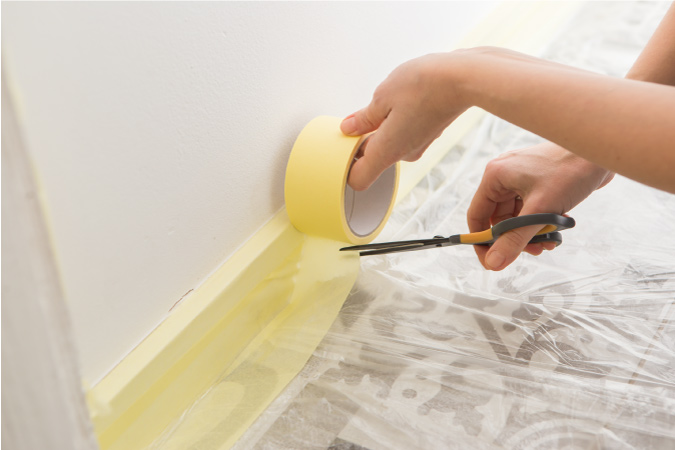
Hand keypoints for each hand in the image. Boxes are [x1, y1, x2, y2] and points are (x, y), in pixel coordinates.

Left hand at [341, 52, 470, 189]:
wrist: (466, 78)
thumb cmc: (426, 85)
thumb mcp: (382, 97)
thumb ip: (363, 117)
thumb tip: (349, 128)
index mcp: (387, 151)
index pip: (358, 180)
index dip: (345, 168)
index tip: (340, 150)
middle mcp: (404, 154)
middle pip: (372, 159)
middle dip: (362, 140)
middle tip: (359, 116)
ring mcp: (418, 145)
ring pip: (389, 143)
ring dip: (380, 127)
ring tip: (384, 102)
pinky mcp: (428, 133)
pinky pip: (403, 133)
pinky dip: (397, 121)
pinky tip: (401, 100)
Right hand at [467, 142, 613, 270]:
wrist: (600, 153)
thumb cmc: (571, 171)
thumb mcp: (540, 211)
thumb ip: (515, 239)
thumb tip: (494, 263)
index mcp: (496, 176)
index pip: (477, 216)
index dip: (482, 241)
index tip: (492, 261)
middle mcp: (504, 176)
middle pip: (499, 219)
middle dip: (514, 238)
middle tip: (532, 251)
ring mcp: (520, 179)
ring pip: (516, 217)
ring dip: (530, 233)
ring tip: (549, 242)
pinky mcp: (536, 182)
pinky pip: (530, 209)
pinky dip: (540, 223)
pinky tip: (555, 231)